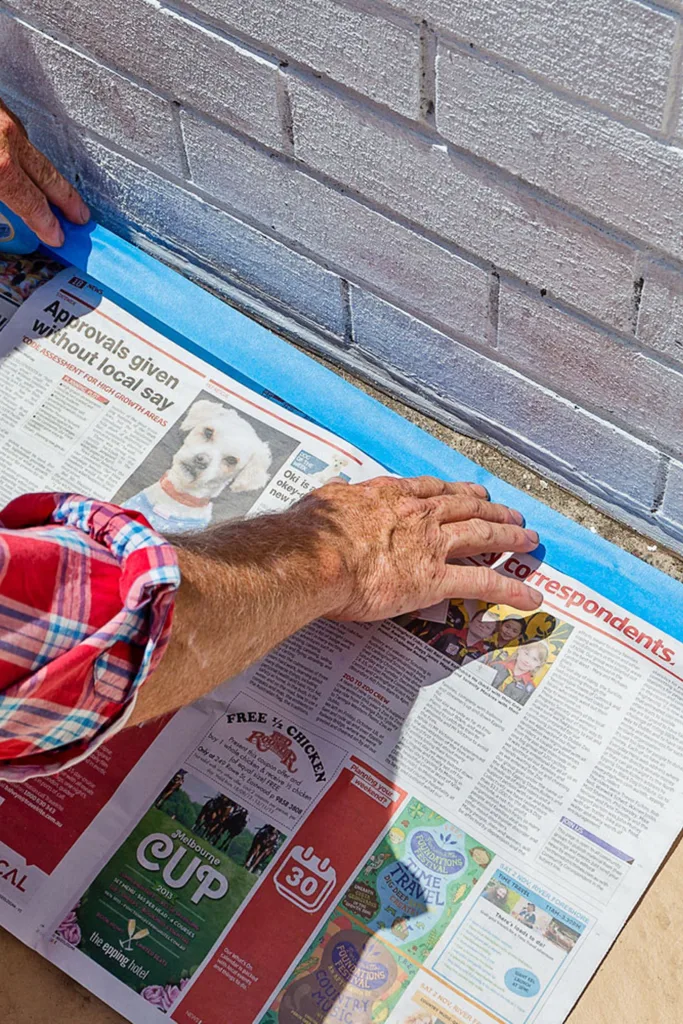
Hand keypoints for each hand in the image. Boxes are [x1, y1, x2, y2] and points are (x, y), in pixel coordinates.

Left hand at [0, 99, 88, 245]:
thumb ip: (0, 195)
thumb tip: (7, 212)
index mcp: (0, 165)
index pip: (33, 204)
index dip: (47, 223)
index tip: (57, 236)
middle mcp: (6, 137)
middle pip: (48, 175)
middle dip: (67, 199)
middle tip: (80, 215)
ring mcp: (1, 114)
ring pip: (30, 148)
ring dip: (42, 171)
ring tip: (50, 189)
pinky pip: (15, 130)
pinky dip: (20, 146)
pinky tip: (14, 152)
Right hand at [301, 475, 541, 619]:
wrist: (317, 556)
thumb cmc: (312, 533)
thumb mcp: (323, 503)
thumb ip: (335, 501)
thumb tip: (328, 501)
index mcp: (390, 496)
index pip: (432, 490)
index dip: (455, 491)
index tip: (469, 491)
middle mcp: (418, 515)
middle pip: (466, 507)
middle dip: (492, 510)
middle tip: (512, 513)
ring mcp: (431, 546)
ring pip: (482, 536)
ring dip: (509, 536)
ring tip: (529, 539)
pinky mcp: (435, 579)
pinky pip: (482, 583)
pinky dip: (510, 589)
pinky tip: (530, 596)